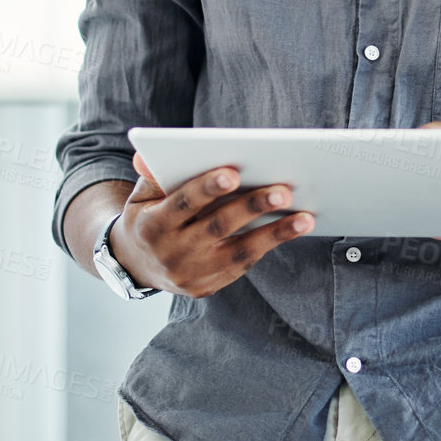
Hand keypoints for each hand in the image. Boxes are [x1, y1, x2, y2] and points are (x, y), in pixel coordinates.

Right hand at [107, 152, 312, 297]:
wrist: (135, 266)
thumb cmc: (147, 218)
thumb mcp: (141, 196)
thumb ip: (152, 175)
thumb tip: (147, 154)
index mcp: (152, 226)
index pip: (182, 204)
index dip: (206, 189)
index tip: (233, 173)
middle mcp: (172, 253)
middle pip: (217, 227)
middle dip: (252, 208)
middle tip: (284, 190)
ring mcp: (191, 274)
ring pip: (238, 252)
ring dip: (275, 234)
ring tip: (305, 218)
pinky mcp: (207, 286)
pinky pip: (242, 265)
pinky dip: (268, 246)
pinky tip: (293, 229)